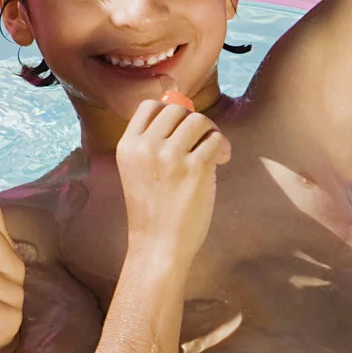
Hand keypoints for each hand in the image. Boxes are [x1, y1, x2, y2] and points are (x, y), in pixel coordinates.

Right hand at [114, 95, 229, 272]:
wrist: (158, 246)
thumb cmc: (152, 213)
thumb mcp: (137, 172)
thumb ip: (153, 146)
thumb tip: (185, 117)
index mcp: (128, 146)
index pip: (149, 106)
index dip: (170, 111)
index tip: (182, 128)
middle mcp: (146, 146)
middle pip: (177, 110)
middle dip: (194, 123)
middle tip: (203, 141)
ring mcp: (169, 155)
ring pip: (199, 120)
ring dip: (211, 133)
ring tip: (215, 153)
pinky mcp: (195, 167)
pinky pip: (216, 139)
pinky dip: (223, 147)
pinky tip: (222, 161)